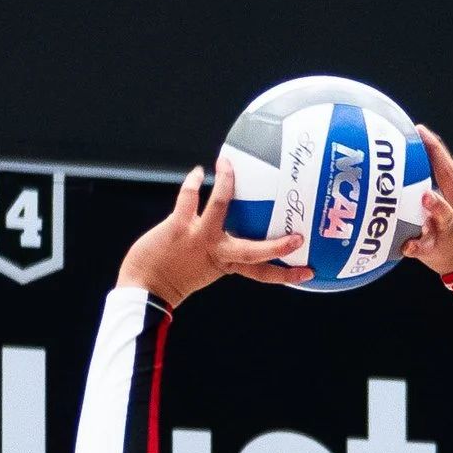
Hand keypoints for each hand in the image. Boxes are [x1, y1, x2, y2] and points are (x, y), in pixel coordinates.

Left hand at [118, 158, 306, 308]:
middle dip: (277, 246)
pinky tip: (199, 171)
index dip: (287, 274)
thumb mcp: (205, 267)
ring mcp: (198, 238)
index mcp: (226, 264)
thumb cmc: (173, 277)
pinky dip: (193, 182)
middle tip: (298, 238)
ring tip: (228, 164)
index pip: (263, 272)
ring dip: (225, 183)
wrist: (144, 288)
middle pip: (253, 250)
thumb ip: (221, 252)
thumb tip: (234, 228)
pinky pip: (188, 198)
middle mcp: (216, 251)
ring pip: (219, 207)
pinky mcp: (178, 228)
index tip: (309, 272)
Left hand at [403, 127, 452, 277]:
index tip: (420, 130)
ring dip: (436, 205)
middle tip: (423, 147)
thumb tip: (422, 157)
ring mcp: (449, 229)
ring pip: (444, 215)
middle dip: (438, 163)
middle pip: (450, 182)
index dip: (435, 148)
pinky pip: (425, 247)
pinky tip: (405, 245)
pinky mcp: (438, 250)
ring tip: (426, 197)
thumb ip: (444, 183)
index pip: (448, 166)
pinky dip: (415, 246)